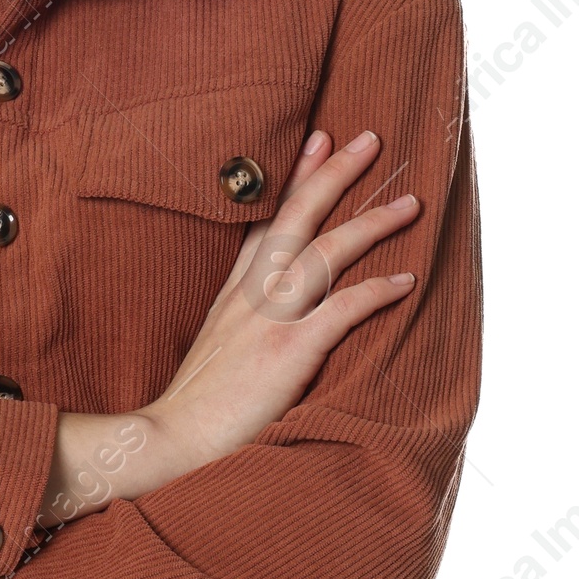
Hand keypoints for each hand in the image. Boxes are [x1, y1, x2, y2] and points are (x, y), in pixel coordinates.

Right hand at [40, 128, 420, 524]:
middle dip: (335, 173)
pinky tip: (405, 282)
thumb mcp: (213, 348)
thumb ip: (240, 324)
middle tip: (369, 138)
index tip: (319, 141)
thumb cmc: (194, 407)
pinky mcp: (286, 352)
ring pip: (325, 252)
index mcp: (233, 292)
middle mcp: (250, 294)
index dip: (295, 178)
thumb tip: (264, 320)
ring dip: (371, 222)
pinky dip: (375, 292)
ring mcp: (268, 319)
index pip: (267, 219)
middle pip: (297, 216)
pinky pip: (341, 310)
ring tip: (409, 203)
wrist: (169, 440)